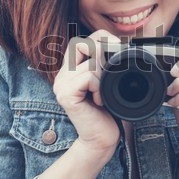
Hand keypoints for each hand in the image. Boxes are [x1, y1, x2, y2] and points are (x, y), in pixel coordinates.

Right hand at [53, 29, 120, 157]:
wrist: (101, 139)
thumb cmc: (107, 112)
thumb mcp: (106, 83)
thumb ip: (104, 64)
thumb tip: (117, 43)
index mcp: (70, 70)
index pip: (80, 40)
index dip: (100, 39)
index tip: (117, 47)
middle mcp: (62, 75)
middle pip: (80, 44)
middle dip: (101, 54)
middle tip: (110, 74)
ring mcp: (61, 85)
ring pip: (89, 63)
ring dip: (103, 78)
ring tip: (102, 95)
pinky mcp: (65, 95)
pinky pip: (88, 77)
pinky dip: (99, 87)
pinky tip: (99, 101)